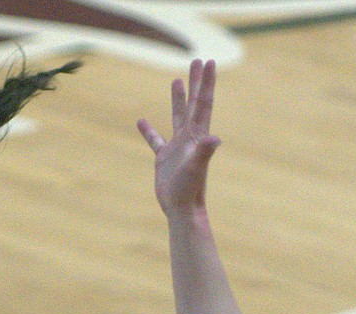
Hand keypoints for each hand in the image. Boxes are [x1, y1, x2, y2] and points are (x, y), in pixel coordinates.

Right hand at [137, 58, 221, 215]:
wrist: (182, 210)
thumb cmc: (190, 190)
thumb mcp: (196, 168)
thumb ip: (204, 152)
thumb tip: (215, 139)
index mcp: (196, 136)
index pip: (202, 103)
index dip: (206, 82)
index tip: (209, 62)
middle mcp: (189, 138)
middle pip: (192, 104)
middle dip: (195, 82)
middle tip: (197, 61)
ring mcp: (177, 148)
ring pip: (177, 116)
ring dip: (178, 98)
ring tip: (176, 80)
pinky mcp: (165, 158)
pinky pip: (156, 140)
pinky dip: (149, 130)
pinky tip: (141, 121)